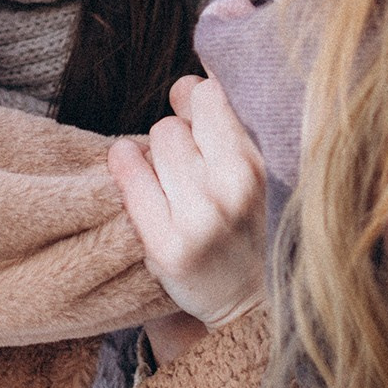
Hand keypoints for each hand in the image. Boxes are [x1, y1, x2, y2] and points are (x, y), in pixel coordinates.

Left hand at [107, 73, 266, 329]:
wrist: (249, 306)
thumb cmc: (248, 228)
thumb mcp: (250, 173)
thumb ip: (221, 124)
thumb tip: (184, 82)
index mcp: (260, 166)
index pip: (210, 97)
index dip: (198, 104)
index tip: (198, 122)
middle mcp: (233, 188)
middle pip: (174, 124)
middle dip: (177, 140)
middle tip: (189, 170)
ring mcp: (200, 218)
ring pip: (153, 144)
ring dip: (154, 158)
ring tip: (173, 186)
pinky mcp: (169, 246)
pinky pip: (130, 177)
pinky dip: (126, 170)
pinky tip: (134, 177)